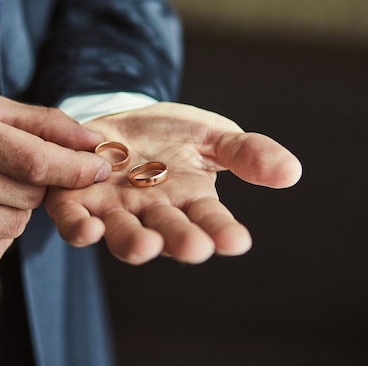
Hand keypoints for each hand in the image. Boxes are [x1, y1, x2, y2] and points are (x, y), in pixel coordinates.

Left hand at [45, 102, 301, 264]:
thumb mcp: (213, 135)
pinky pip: (75, 219)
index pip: (211, 220)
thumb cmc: (173, 134)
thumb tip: (291, 172)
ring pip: (123, 233)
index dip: (222, 232)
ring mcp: (115, 209)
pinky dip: (79, 227)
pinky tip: (87, 229)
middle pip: (168, 232)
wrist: (122, 120)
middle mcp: (154, 212)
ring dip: (133, 242)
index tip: (237, 242)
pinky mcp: (78, 199)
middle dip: (180, 241)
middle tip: (195, 247)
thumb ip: (245, 153)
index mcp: (190, 201)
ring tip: (145, 246)